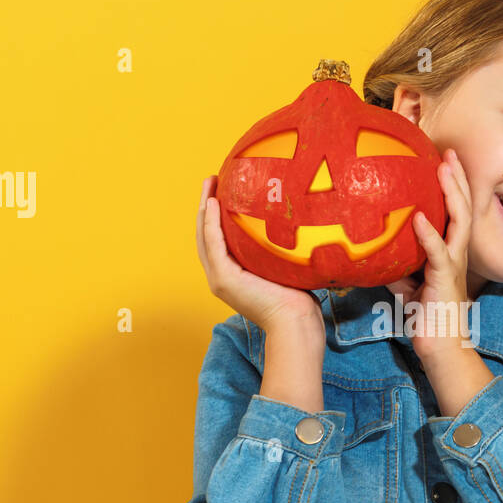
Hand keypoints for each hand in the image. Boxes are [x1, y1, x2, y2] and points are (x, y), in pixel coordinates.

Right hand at [197, 176, 324, 339]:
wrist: (295, 322)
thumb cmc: (298, 300)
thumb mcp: (284, 268)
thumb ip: (278, 250)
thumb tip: (296, 225)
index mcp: (233, 275)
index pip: (218, 240)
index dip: (215, 214)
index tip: (222, 189)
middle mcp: (221, 277)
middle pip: (206, 234)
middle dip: (206, 204)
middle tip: (211, 179)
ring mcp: (219, 278)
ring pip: (204, 235)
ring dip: (205, 207)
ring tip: (210, 183)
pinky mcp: (223, 278)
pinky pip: (213, 242)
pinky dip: (211, 221)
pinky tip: (214, 202)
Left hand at [390, 148, 473, 362]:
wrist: (440, 344)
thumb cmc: (424, 315)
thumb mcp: (406, 283)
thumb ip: (397, 262)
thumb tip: (374, 248)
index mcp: (449, 251)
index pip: (453, 211)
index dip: (451, 185)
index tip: (442, 159)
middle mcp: (456, 252)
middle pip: (462, 207)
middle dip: (457, 178)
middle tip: (448, 152)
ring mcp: (454, 264)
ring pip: (459, 221)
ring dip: (452, 193)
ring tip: (444, 170)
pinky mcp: (445, 279)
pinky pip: (439, 253)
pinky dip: (430, 234)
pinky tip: (421, 218)